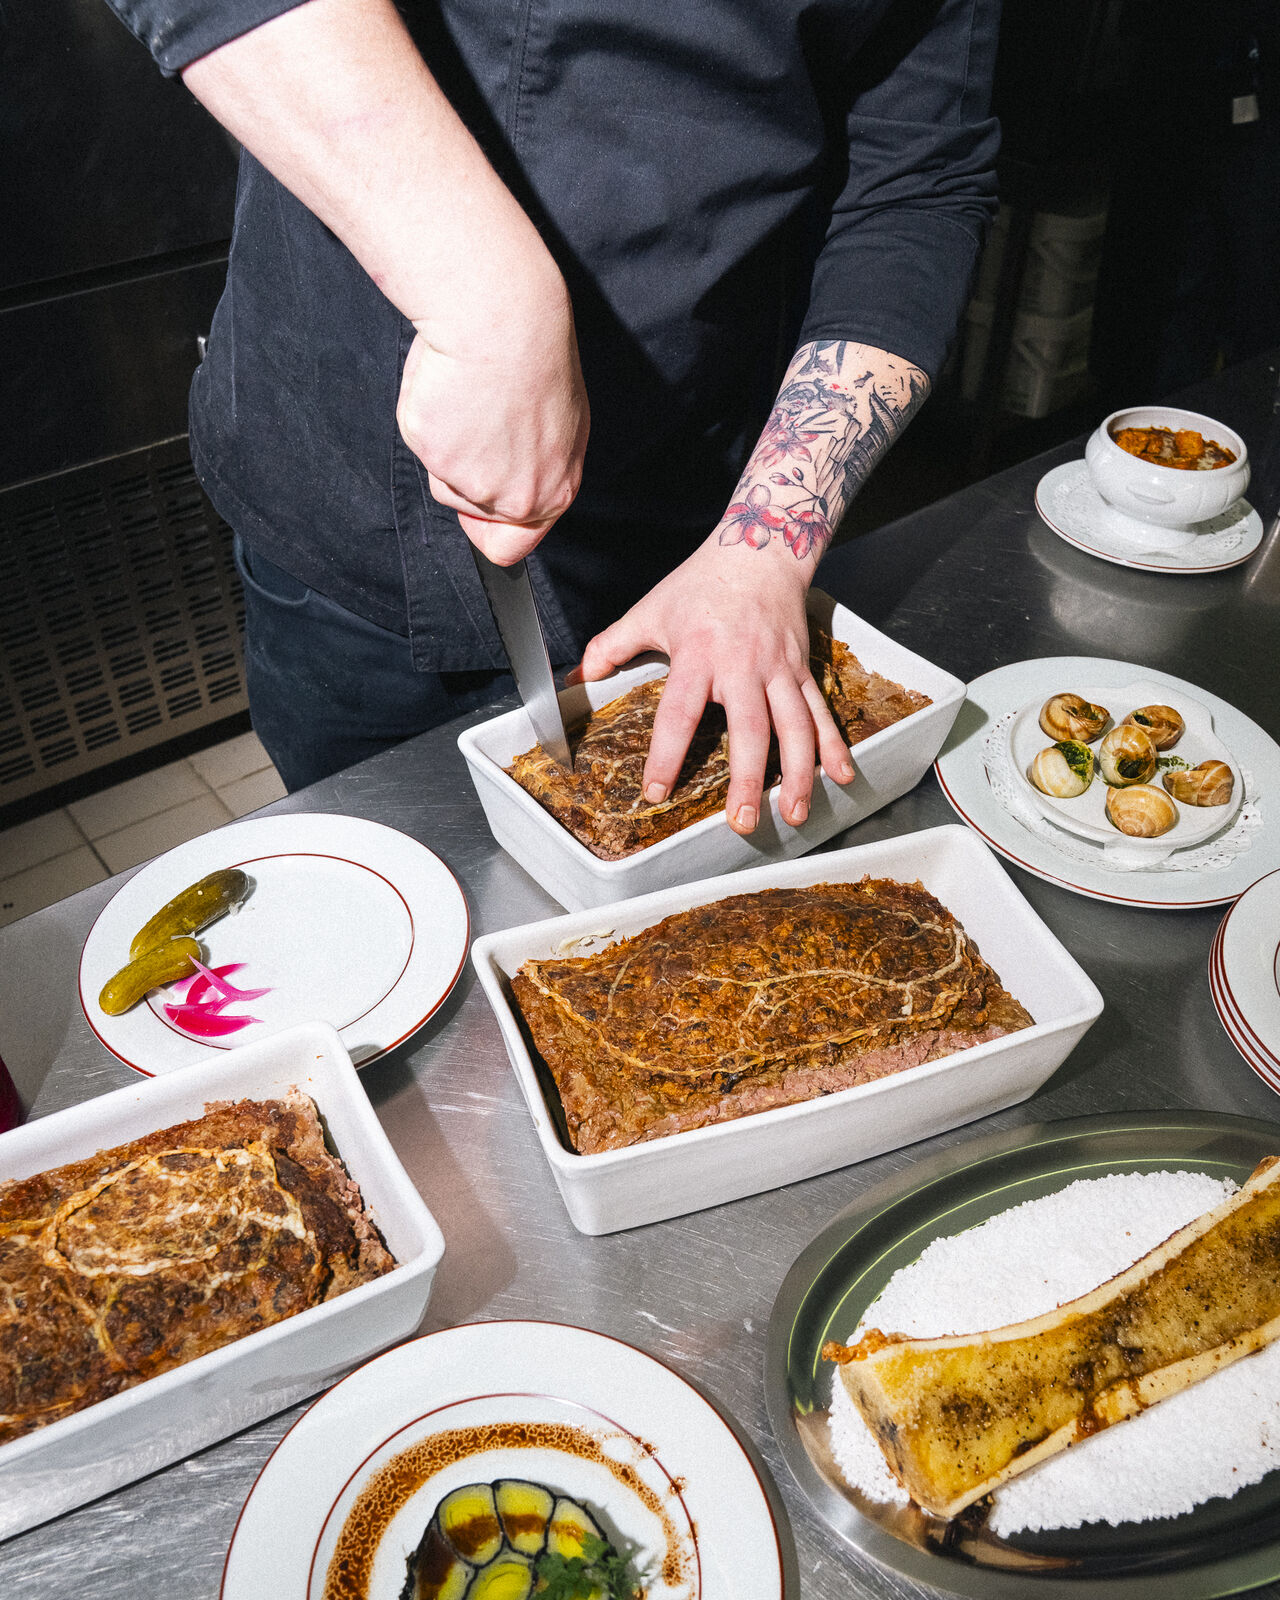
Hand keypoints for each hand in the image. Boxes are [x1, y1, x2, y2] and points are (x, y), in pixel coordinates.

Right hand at [182, 0, 591, 569]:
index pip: (533, 516)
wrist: (488, 281)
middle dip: (464, 481)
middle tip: (453, 411)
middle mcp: (552, 468)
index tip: (477, 479)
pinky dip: (432, 460)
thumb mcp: (501, 344)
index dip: (495, 503)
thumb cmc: (488, 297)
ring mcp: (522, 480)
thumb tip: (455, 382)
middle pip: (494, 528)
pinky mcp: (486, 481)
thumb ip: (485, 393)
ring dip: (441, 463)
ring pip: (460, 510)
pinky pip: (449, 503)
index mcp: (562, 438)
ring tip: (444, 395)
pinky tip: (438, 404)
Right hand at [397, 266, 589, 564]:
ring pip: (442, 481)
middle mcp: (518, 497)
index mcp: (554, 491)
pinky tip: (450, 390)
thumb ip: (536, 466)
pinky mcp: (436, 456)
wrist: (503, 319)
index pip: (510, 547)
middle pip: (469, 512)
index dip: (489, 526)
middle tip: (481, 425)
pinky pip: (420, 449)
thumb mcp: (559, 422)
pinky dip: (428, 419)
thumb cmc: (533, 355)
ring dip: (447, 448)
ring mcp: (475, 482)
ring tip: (469, 402)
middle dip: (465, 477)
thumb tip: (511, 484)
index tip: (483, 497)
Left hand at [574, 544, 854, 833]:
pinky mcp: (803, 669)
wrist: (760, 548)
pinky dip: (834, 745)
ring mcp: (779, 669)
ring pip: (795, 727)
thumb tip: (577, 677)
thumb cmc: (701, 582)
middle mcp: (744, 665)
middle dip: (749, 779)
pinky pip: (821, 711)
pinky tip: (841, 776)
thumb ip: (611, 646)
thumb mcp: (650, 610)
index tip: (657, 792)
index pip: (680, 713)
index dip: (667, 756)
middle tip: (742, 822)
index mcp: (699, 654)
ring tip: (795, 814)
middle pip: (750, 729)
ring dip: (798, 774)